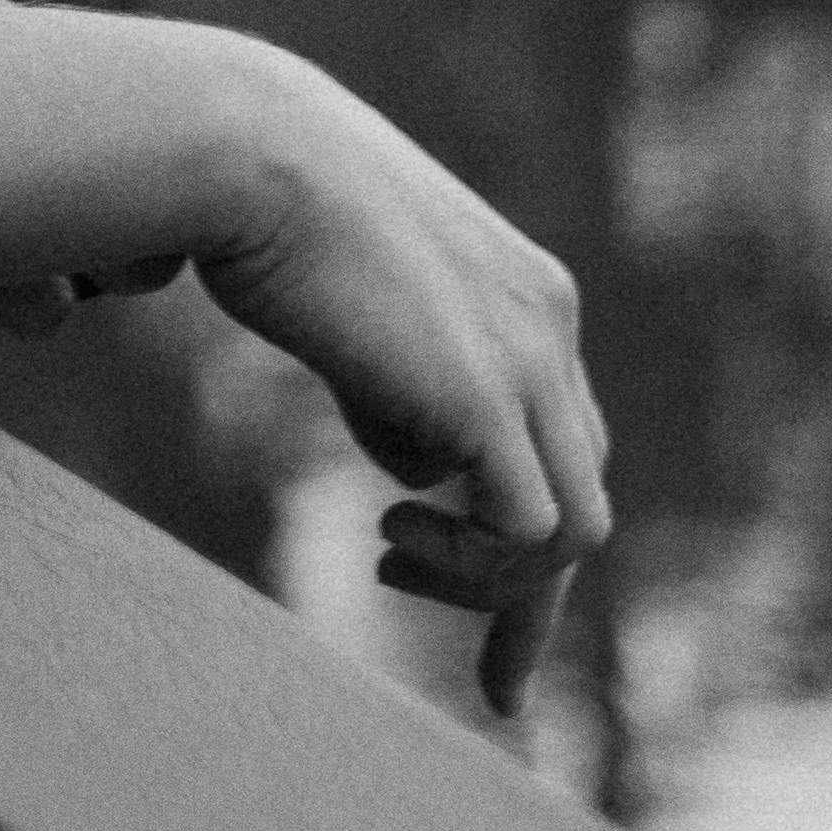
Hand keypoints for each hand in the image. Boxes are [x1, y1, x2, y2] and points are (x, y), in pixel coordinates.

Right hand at [203, 69, 610, 715]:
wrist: (251, 152)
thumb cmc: (272, 211)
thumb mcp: (362, 303)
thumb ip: (404, 379)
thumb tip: (417, 463)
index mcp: (529, 292)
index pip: (563, 437)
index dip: (524, 524)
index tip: (478, 598)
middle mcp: (552, 323)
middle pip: (579, 490)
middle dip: (531, 590)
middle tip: (490, 678)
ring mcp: (531, 359)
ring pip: (573, 528)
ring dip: (492, 583)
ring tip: (393, 562)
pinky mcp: (489, 398)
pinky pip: (530, 532)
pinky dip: (474, 567)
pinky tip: (390, 541)